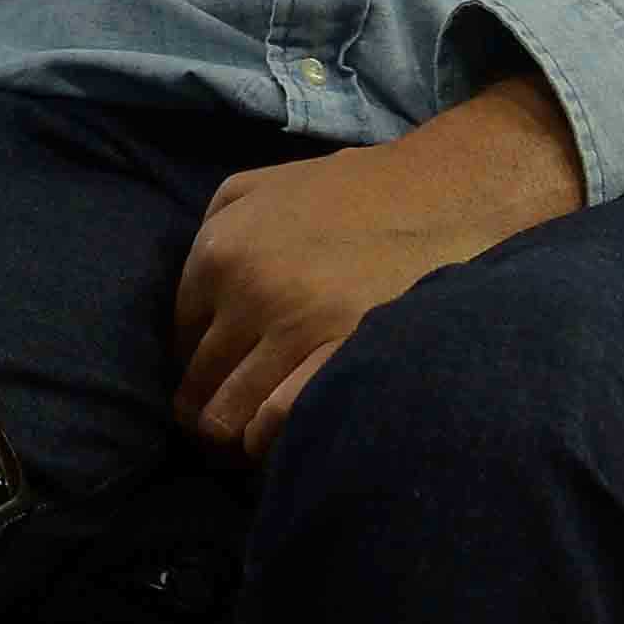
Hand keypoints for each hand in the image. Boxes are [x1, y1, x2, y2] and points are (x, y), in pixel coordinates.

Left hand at [168, 75, 586, 462]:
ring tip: (250, 439)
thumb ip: (214, 225)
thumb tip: (192, 295)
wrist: (445, 195)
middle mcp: (247, 290)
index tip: (215, 375)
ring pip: (228, 415)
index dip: (194, 361)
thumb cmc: (354, 191)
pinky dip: (270, 439)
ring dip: (234, 435)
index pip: (178, 335)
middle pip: (198, 383)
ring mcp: (295, 329)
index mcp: (220, 249)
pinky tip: (283, 434)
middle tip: (225, 423)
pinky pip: (276, 423)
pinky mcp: (341, 357)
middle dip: (206, 408)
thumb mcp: (263, 183)